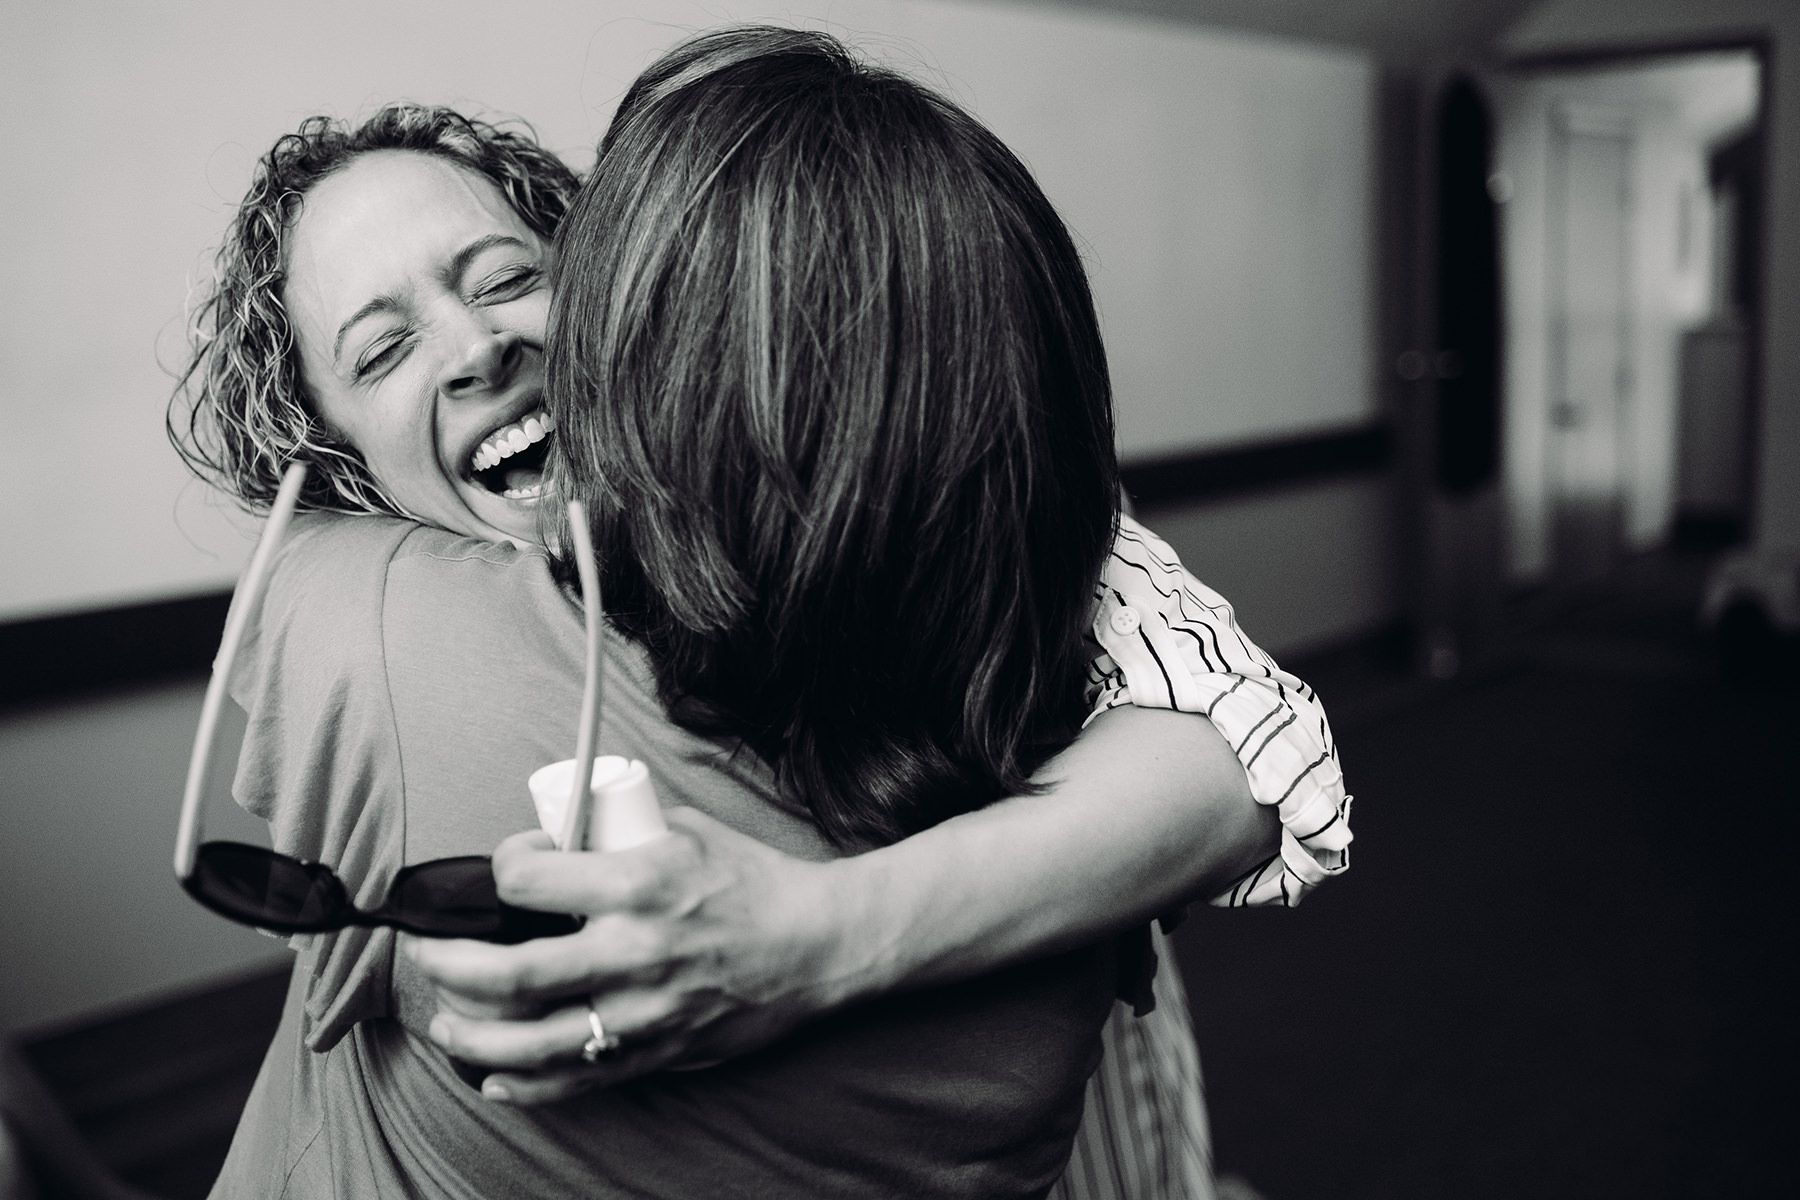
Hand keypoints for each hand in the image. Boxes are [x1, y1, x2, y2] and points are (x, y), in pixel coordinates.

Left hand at [404, 808, 869, 1103]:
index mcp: (639, 884)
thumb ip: (618, 834)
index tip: (507, 867)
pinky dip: (523, 1086)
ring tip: (447, 1020)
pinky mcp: (659, 1051)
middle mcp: (635, 951)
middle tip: (427, 955)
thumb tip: (558, 834)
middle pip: (510, 974)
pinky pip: (576, 1080)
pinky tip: (492, 1078)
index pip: (527, 882)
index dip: (500, 868)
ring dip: (471, 1036)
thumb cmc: (754, 880)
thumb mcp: (687, 831)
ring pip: (530, 1042)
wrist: (820, 945)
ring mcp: (645, 1011)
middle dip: (449, 966)